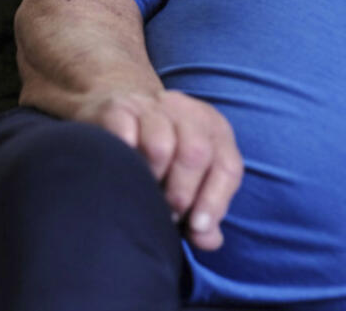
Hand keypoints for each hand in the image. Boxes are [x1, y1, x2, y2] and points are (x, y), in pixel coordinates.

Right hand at [74, 89, 243, 250]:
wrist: (116, 105)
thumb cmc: (159, 152)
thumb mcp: (188, 175)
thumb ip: (202, 209)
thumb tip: (211, 241)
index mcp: (215, 130)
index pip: (228, 167)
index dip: (215, 202)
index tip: (197, 228)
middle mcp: (190, 114)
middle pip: (196, 154)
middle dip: (182, 193)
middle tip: (165, 215)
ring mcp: (154, 108)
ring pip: (161, 145)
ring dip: (152, 178)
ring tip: (142, 193)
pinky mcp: (118, 109)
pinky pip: (124, 134)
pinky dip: (124, 156)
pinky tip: (119, 171)